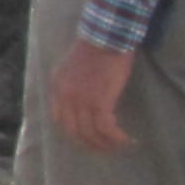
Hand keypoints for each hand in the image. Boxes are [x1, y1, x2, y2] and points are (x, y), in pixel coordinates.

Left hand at [49, 36, 134, 153]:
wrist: (106, 36)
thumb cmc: (97, 46)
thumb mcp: (73, 65)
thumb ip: (72, 82)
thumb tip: (83, 96)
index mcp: (57, 86)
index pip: (59, 118)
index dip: (72, 132)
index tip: (86, 137)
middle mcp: (65, 97)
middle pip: (73, 132)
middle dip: (89, 144)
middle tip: (103, 148)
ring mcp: (81, 101)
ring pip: (90, 134)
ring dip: (105, 144)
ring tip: (118, 146)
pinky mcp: (99, 102)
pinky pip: (106, 129)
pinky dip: (116, 137)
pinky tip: (126, 140)